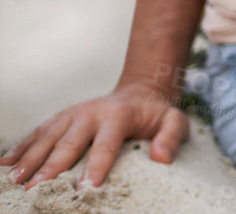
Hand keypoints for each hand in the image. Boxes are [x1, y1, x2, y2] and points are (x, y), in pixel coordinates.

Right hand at [3, 83, 188, 190]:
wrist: (141, 90)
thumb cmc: (156, 113)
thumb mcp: (174, 120)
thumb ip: (172, 137)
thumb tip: (162, 158)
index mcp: (119, 115)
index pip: (106, 145)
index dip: (96, 167)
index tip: (86, 188)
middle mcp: (92, 113)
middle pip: (69, 143)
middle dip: (52, 167)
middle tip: (37, 189)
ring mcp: (73, 114)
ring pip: (48, 137)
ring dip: (30, 159)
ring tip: (16, 180)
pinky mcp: (62, 117)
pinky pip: (39, 132)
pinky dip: (22, 147)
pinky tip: (6, 164)